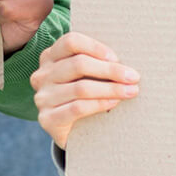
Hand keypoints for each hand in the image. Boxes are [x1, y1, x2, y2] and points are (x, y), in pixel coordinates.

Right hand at [31, 32, 139, 148]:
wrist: (74, 133)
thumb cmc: (85, 97)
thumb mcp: (84, 76)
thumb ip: (94, 63)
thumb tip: (124, 60)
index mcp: (49, 58)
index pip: (70, 42)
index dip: (95, 47)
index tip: (117, 58)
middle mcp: (42, 75)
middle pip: (78, 65)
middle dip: (110, 70)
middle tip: (133, 77)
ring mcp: (43, 97)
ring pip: (81, 88)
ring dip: (111, 89)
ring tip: (130, 91)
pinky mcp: (47, 118)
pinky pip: (77, 108)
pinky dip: (100, 104)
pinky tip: (114, 103)